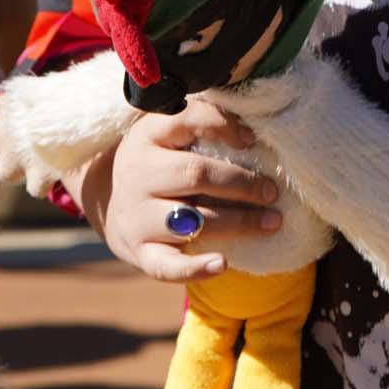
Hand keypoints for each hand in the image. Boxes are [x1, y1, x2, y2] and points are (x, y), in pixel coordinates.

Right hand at [80, 99, 284, 283]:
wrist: (115, 204)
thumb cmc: (161, 162)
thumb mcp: (171, 133)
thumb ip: (204, 123)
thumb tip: (252, 130)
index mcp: (148, 136)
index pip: (186, 120)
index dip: (223, 126)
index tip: (252, 139)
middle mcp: (137, 173)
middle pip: (195, 174)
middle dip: (241, 183)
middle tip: (272, 191)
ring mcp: (136, 216)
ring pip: (192, 221)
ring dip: (238, 222)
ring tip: (272, 221)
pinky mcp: (139, 252)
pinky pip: (167, 266)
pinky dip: (195, 268)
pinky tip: (223, 263)